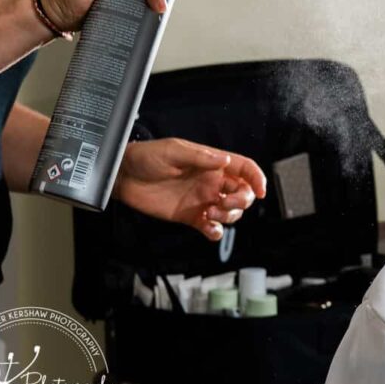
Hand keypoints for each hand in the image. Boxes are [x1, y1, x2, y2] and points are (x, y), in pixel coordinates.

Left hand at [115, 138, 266, 241]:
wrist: (123, 176)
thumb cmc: (147, 157)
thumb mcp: (174, 151)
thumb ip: (200, 158)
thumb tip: (225, 161)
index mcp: (212, 164)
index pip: (244, 169)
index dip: (257, 178)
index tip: (261, 191)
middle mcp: (211, 182)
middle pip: (243, 193)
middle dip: (242, 201)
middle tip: (226, 204)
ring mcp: (201, 200)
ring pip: (231, 212)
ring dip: (229, 216)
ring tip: (210, 213)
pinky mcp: (190, 216)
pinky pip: (211, 227)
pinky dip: (216, 232)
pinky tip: (210, 229)